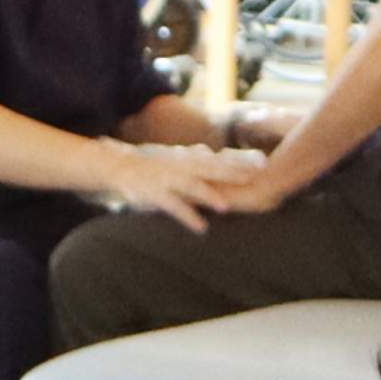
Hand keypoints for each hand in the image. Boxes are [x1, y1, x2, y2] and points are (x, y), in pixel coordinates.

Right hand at [114, 146, 275, 226]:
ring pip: (191, 187)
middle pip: (211, 169)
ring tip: (226, 207)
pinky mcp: (154, 194)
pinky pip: (173, 206)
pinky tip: (202, 228)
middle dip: (233, 173)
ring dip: (209, 196)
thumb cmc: (149, 166)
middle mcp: (180, 167)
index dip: (240, 161)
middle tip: (255, 178)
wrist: (117, 166)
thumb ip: (192, 158)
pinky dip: (187, 216)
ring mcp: (167, 179)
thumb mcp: (173, 159)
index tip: (263, 163)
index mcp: (187, 160)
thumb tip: (208, 151)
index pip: (218, 159)